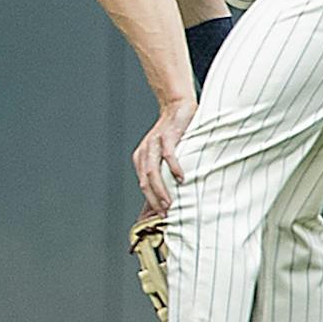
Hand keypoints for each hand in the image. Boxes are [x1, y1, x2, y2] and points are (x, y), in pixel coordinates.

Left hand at [133, 97, 195, 213]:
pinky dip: (173, 167)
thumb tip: (168, 193)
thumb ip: (164, 172)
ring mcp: (155, 143)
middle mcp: (145, 152)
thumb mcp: (165, 154)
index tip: (161, 215)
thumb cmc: (174, 133)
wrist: (176, 106)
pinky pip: (168, 154)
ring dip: (161, 189)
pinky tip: (181, 178)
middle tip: (165, 213)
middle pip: (146, 181)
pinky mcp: (167, 135)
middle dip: (154, 199)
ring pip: (153, 171)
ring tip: (170, 202)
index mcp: (142, 158)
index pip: (143, 185)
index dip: (151, 201)